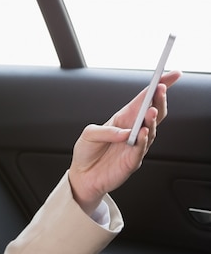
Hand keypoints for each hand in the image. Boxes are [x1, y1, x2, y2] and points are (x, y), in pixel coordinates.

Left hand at [69, 70, 181, 214]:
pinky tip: (142, 133)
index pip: (144, 100)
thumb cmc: (86, 152)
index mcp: (123, 120)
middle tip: (161, 90)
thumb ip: (104, 130)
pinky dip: (143, 140)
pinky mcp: (132, 161)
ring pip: (151, 130)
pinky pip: (141, 150)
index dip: (158, 88)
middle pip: (153, 113)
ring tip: (151, 111)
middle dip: (159, 100)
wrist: (82, 176)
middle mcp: (132, 131)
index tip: (170, 76)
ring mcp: (135, 146)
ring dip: (152, 120)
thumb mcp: (88, 134)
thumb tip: (124, 132)